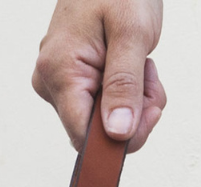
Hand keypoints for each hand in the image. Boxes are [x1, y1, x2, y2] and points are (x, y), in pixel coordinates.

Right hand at [32, 0, 165, 151]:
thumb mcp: (133, 34)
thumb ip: (125, 86)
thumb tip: (118, 133)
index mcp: (59, 73)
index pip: (81, 134)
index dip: (116, 138)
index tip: (146, 120)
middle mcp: (49, 83)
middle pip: (92, 128)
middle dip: (131, 112)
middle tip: (151, 78)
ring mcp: (56, 82)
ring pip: (97, 117)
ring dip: (130, 100)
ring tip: (142, 64)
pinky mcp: (66, 79)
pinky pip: (96, 102)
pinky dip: (121, 91)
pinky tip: (130, 66)